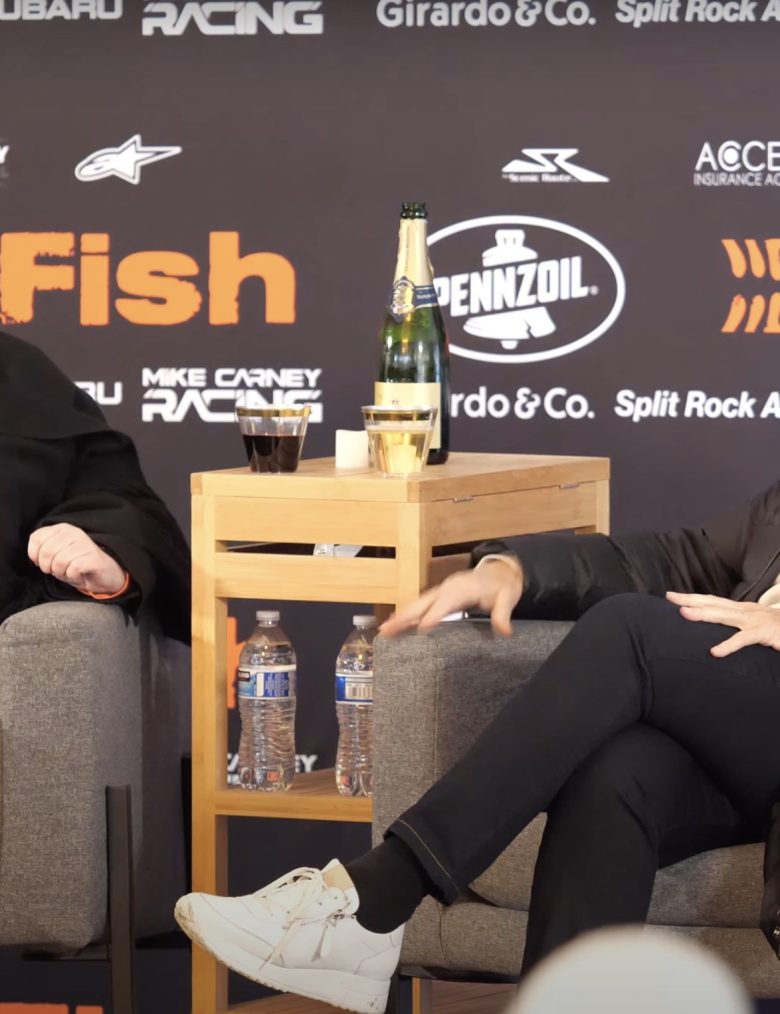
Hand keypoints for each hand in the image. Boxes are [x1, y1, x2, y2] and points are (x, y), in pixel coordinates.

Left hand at [28, 523, 125, 595]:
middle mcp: (74, 532)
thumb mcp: (56, 555)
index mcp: (62, 529)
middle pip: (47, 551)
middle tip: (55, 570)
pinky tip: (77, 574)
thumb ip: (43, 550)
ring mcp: (85, 543)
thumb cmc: (76, 564)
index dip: (35, 555)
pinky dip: (72, 575)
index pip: (36, 538)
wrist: (103, 574)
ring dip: (60, 572)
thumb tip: (35, 556)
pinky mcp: (94, 557)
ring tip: (67, 572)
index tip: (43, 562)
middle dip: (47, 566)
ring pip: (60, 561)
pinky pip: (73, 568)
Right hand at [380, 556, 523, 637]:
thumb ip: (503, 614)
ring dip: (401, 617)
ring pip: (417, 604)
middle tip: (386, 630)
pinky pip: (420, 606)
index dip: (434, 615)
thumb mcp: (508, 597)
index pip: (445, 604)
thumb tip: (505, 631)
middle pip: (423, 603)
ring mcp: (441, 591)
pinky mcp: (439, 596)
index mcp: (462, 588)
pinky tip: (396, 625)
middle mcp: (447, 588)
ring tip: (384, 631)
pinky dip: (407, 615)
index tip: (420, 629)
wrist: (499, 570)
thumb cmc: (502, 585)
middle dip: (405, 616)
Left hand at [666, 590, 779, 656]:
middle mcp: (746, 611)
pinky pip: (744, 639)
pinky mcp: (764, 633)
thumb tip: (717, 629)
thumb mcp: (755, 626)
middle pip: (713, 603)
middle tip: (670, 597)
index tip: (671, 596)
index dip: (692, 598)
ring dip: (703, 613)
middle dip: (691, 600)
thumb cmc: (777, 630)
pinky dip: (728, 645)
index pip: (713, 601)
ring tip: (683, 614)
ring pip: (724, 615)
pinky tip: (714, 652)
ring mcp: (755, 620)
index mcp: (742, 609)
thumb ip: (738, 627)